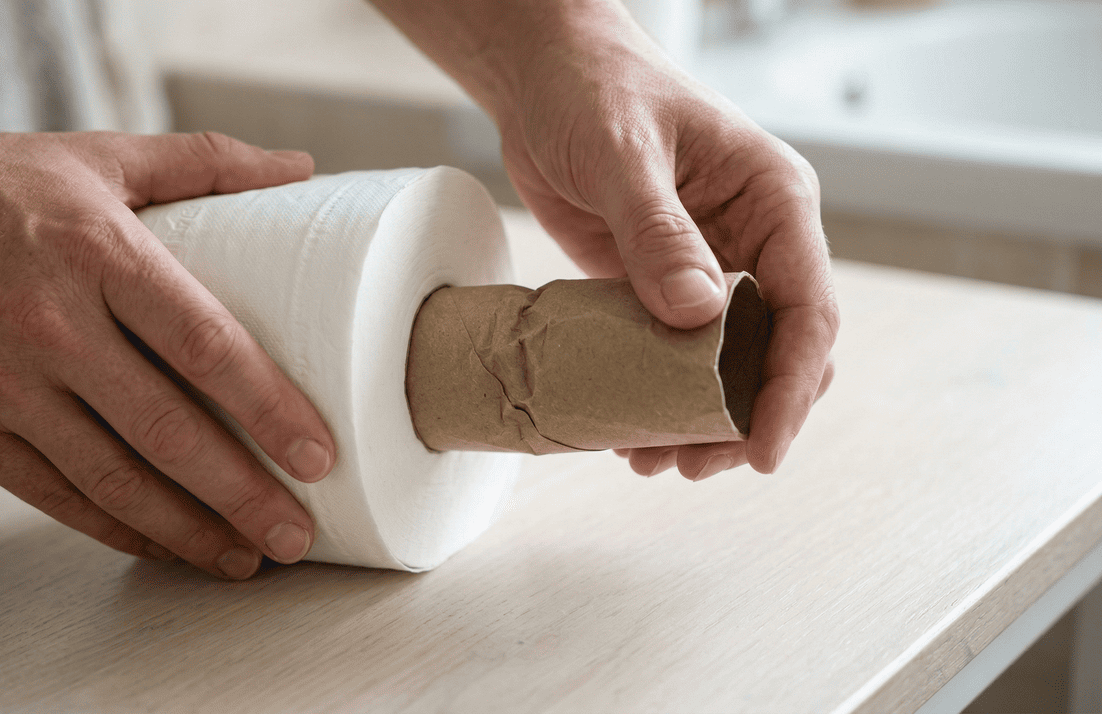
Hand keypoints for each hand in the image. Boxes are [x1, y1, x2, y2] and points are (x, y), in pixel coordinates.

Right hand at [0, 107, 334, 578]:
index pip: (202, 342)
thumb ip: (203, 162)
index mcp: (94, 251)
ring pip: (112, 480)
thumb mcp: (95, 155)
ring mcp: (2, 386)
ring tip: (247, 561)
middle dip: (242, 494)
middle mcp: (50, 325)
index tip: (318, 453)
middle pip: (166, 430)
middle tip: (299, 535)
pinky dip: (117, 530)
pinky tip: (167, 547)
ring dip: (188, 532)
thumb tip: (300, 168)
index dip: (268, 406)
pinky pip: (53, 496)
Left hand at [498, 19, 837, 478]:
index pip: (807, 309)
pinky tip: (630, 428)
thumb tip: (697, 318)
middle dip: (744, 417)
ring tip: (653, 462)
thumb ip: (658, 233)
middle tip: (692, 467)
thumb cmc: (595, 89)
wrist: (543, 77)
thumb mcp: (622, 154)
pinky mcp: (660, 281)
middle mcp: (753, 240)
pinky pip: (674, 352)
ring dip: (699, 418)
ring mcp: (708, 265)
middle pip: (777, 350)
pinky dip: (659, 394)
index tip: (763, 448)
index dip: (790, 388)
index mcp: (774, 201)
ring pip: (728, 363)